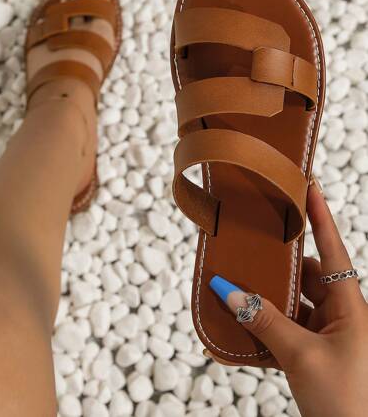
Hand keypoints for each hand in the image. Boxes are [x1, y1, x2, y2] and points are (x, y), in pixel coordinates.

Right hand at [207, 177, 367, 416]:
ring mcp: (329, 333)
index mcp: (351, 305)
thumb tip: (229, 292)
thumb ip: (265, 322)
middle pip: (306, 275)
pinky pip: (288, 327)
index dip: (320, 216)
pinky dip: (267, 326)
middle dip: (277, 264)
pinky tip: (243, 327)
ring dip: (268, 299)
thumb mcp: (302, 356)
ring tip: (238, 288)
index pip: (333, 249)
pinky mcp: (315, 351)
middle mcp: (342, 314)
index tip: (309, 186)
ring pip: (294, 302)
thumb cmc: (347, 401)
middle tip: (252, 246)